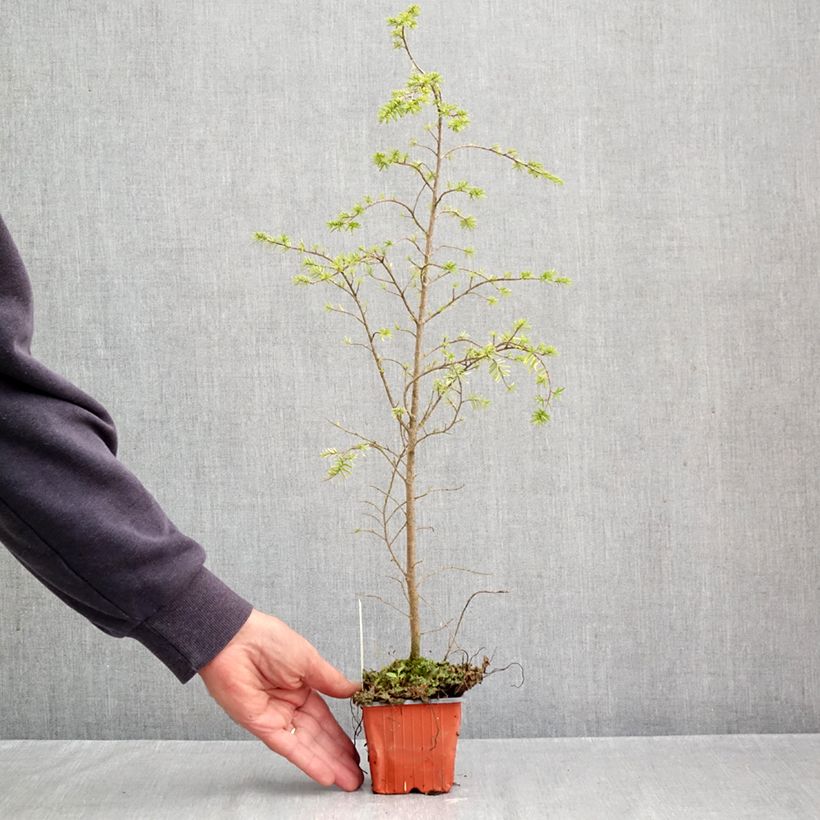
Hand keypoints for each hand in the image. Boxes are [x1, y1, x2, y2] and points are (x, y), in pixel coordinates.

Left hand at [198, 608, 362, 790]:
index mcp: (301, 687)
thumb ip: (331, 681)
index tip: (357, 750)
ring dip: (328, 764)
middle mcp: (288, 705)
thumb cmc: (268, 640)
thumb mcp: (309, 659)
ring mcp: (275, 717)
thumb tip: (354, 690)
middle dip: (339, 756)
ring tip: (349, 781)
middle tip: (358, 775)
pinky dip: (307, 761)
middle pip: (318, 736)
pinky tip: (325, 774)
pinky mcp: (261, 726)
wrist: (235, 640)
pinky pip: (288, 747)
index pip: (325, 718)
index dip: (341, 735)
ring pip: (307, 745)